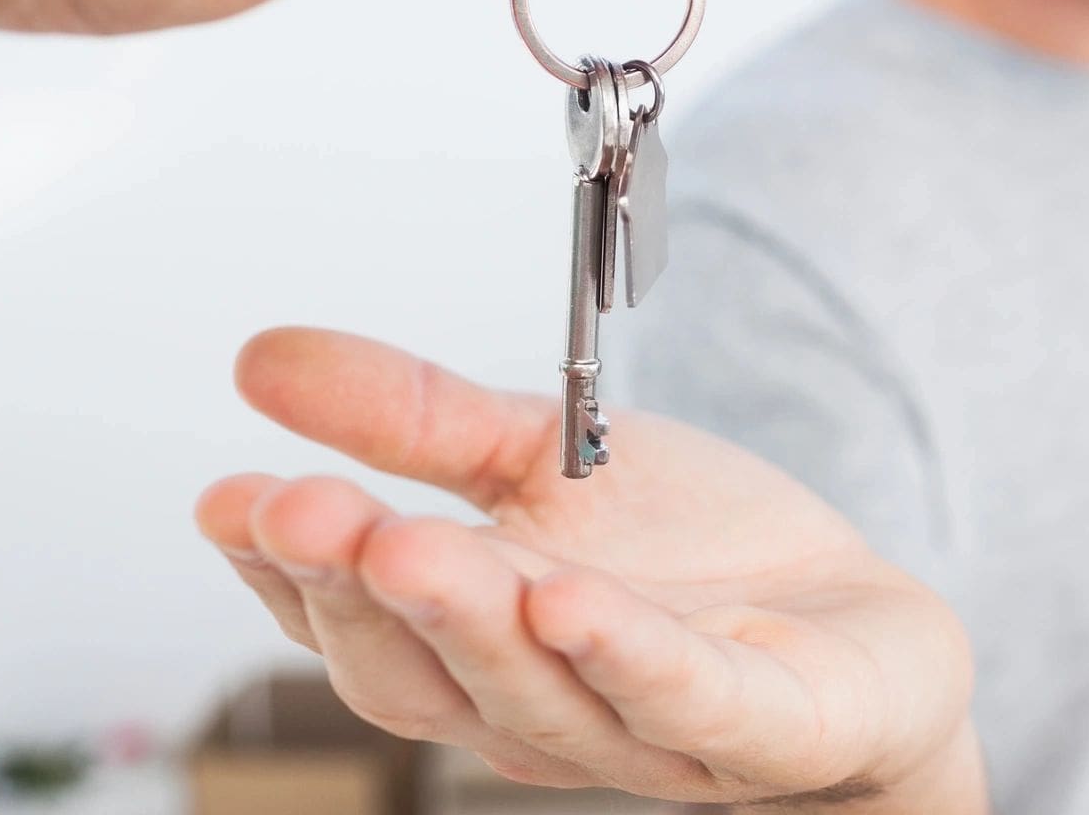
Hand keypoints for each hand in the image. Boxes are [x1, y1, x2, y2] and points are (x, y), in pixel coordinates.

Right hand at [195, 328, 983, 811]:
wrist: (859, 632)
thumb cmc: (698, 561)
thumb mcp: (551, 460)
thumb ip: (420, 419)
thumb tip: (262, 359)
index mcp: (474, 640)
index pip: (354, 620)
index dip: (287, 568)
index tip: (229, 496)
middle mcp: (538, 703)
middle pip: (424, 667)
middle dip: (355, 587)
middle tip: (296, 505)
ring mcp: (645, 730)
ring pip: (535, 689)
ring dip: (466, 619)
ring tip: (405, 545)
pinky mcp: (761, 727)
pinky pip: (682, 700)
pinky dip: (623, 658)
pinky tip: (567, 598)